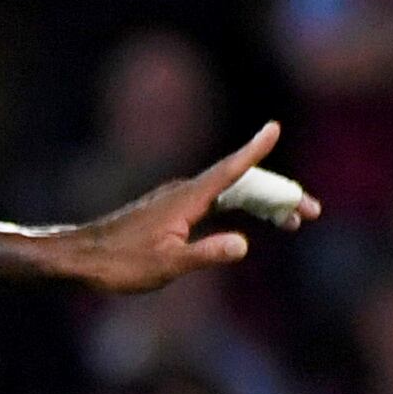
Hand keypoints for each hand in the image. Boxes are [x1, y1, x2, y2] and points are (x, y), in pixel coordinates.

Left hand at [52, 122, 319, 294]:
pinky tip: (251, 219)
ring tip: (293, 221)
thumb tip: (244, 245)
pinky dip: (242, 207)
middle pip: (242, 184)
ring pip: (231, 193)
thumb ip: (205, 254)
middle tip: (312, 212)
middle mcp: (185, 192)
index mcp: (187, 199)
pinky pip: (217, 200)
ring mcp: (178, 199)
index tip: (274, 127)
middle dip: (280, 195)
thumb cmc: (119, 264)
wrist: (79, 258)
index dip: (255, 150)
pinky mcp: (172, 210)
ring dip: (264, 203)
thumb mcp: (166, 266)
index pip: (230, 171)